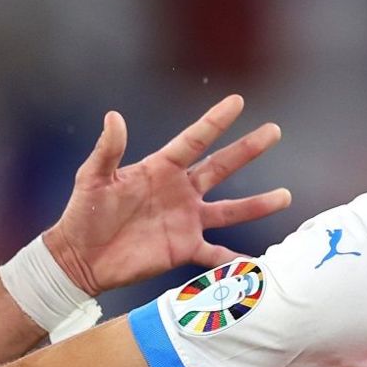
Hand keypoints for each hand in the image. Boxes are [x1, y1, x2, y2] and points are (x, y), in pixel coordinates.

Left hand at [40, 95, 289, 295]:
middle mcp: (180, 191)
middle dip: (247, 149)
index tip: (238, 102)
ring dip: (257, 204)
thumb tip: (114, 117)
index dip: (215, 121)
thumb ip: (107, 150)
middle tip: (274, 131)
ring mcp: (185, 220)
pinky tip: (257, 265)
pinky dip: (235, 260)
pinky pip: (215, 254)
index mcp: (160, 169)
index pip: (193, 140)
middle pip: (221, 166)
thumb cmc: (84, 214)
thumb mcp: (93, 178)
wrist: (81, 257)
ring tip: (285, 196)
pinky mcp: (183, 248)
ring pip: (229, 209)